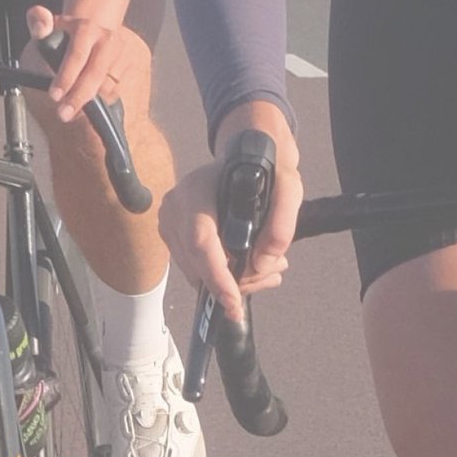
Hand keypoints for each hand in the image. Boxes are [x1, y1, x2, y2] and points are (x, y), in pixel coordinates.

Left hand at [23, 5, 142, 124]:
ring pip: (107, 86)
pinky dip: (100, 100)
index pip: (77, 55)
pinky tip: (86, 101)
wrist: (95, 29)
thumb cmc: (67, 33)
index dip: (66, 77)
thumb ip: (38, 22)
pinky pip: (115, 91)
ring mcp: (123, 53)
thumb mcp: (49, 24)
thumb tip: (42, 25)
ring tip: (71, 109)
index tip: (54, 96)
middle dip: (78, 97)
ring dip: (89, 101)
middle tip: (63, 114)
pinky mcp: (131, 65)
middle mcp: (109, 40)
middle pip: (95, 74)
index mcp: (87, 28)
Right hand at [159, 104, 301, 325]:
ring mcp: (169, 223)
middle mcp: (174, 208)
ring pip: (196, 272)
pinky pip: (194, 268)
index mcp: (196, 192)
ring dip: (232, 281)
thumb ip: (281, 226)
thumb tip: (263, 265)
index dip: (216, 275)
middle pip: (198, 264)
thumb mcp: (288, 188)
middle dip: (235, 282)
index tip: (233, 302)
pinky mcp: (171, 236)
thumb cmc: (265, 168)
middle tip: (273, 273)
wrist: (244, 154)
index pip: (200, 241)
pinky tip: (250, 265)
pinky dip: (221, 275)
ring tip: (268, 269)